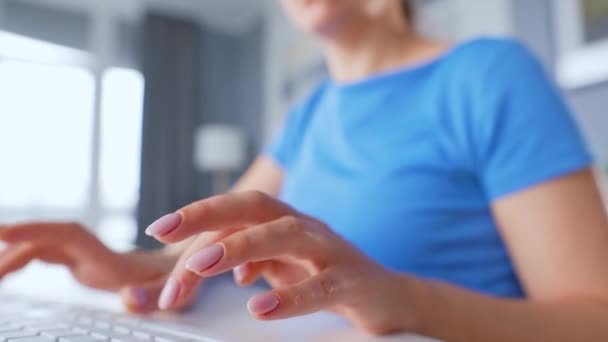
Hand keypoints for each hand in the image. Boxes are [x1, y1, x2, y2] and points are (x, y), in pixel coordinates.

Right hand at [0, 222, 196, 312]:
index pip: (66, 236)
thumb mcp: (179, 293)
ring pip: (43, 248)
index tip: (2, 233)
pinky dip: (23, 261)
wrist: (192, 263)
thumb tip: (127, 299)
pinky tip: (8, 271)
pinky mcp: (87, 263)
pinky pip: (47, 256)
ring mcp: (90, 256)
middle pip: (46, 241)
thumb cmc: (186, 279)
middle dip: (11, 248)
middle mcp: (96, 253)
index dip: (34, 232)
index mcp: (112, 259)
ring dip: (12, 257)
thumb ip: (154, 296)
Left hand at [145, 191, 419, 333]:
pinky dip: (288, 296)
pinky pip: (320, 287)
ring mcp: (330, 251)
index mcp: (285, 223)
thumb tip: (201, 263)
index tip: (159, 227)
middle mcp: (305, 227)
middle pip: (255, 208)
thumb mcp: (279, 267)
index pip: (236, 212)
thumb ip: (243, 262)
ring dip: (239, 247)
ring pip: (284, 235)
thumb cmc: (328, 277)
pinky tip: (259, 308)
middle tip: (165, 233)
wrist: (388, 296)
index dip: (198, 215)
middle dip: (208, 216)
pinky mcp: (352, 281)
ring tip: (201, 265)